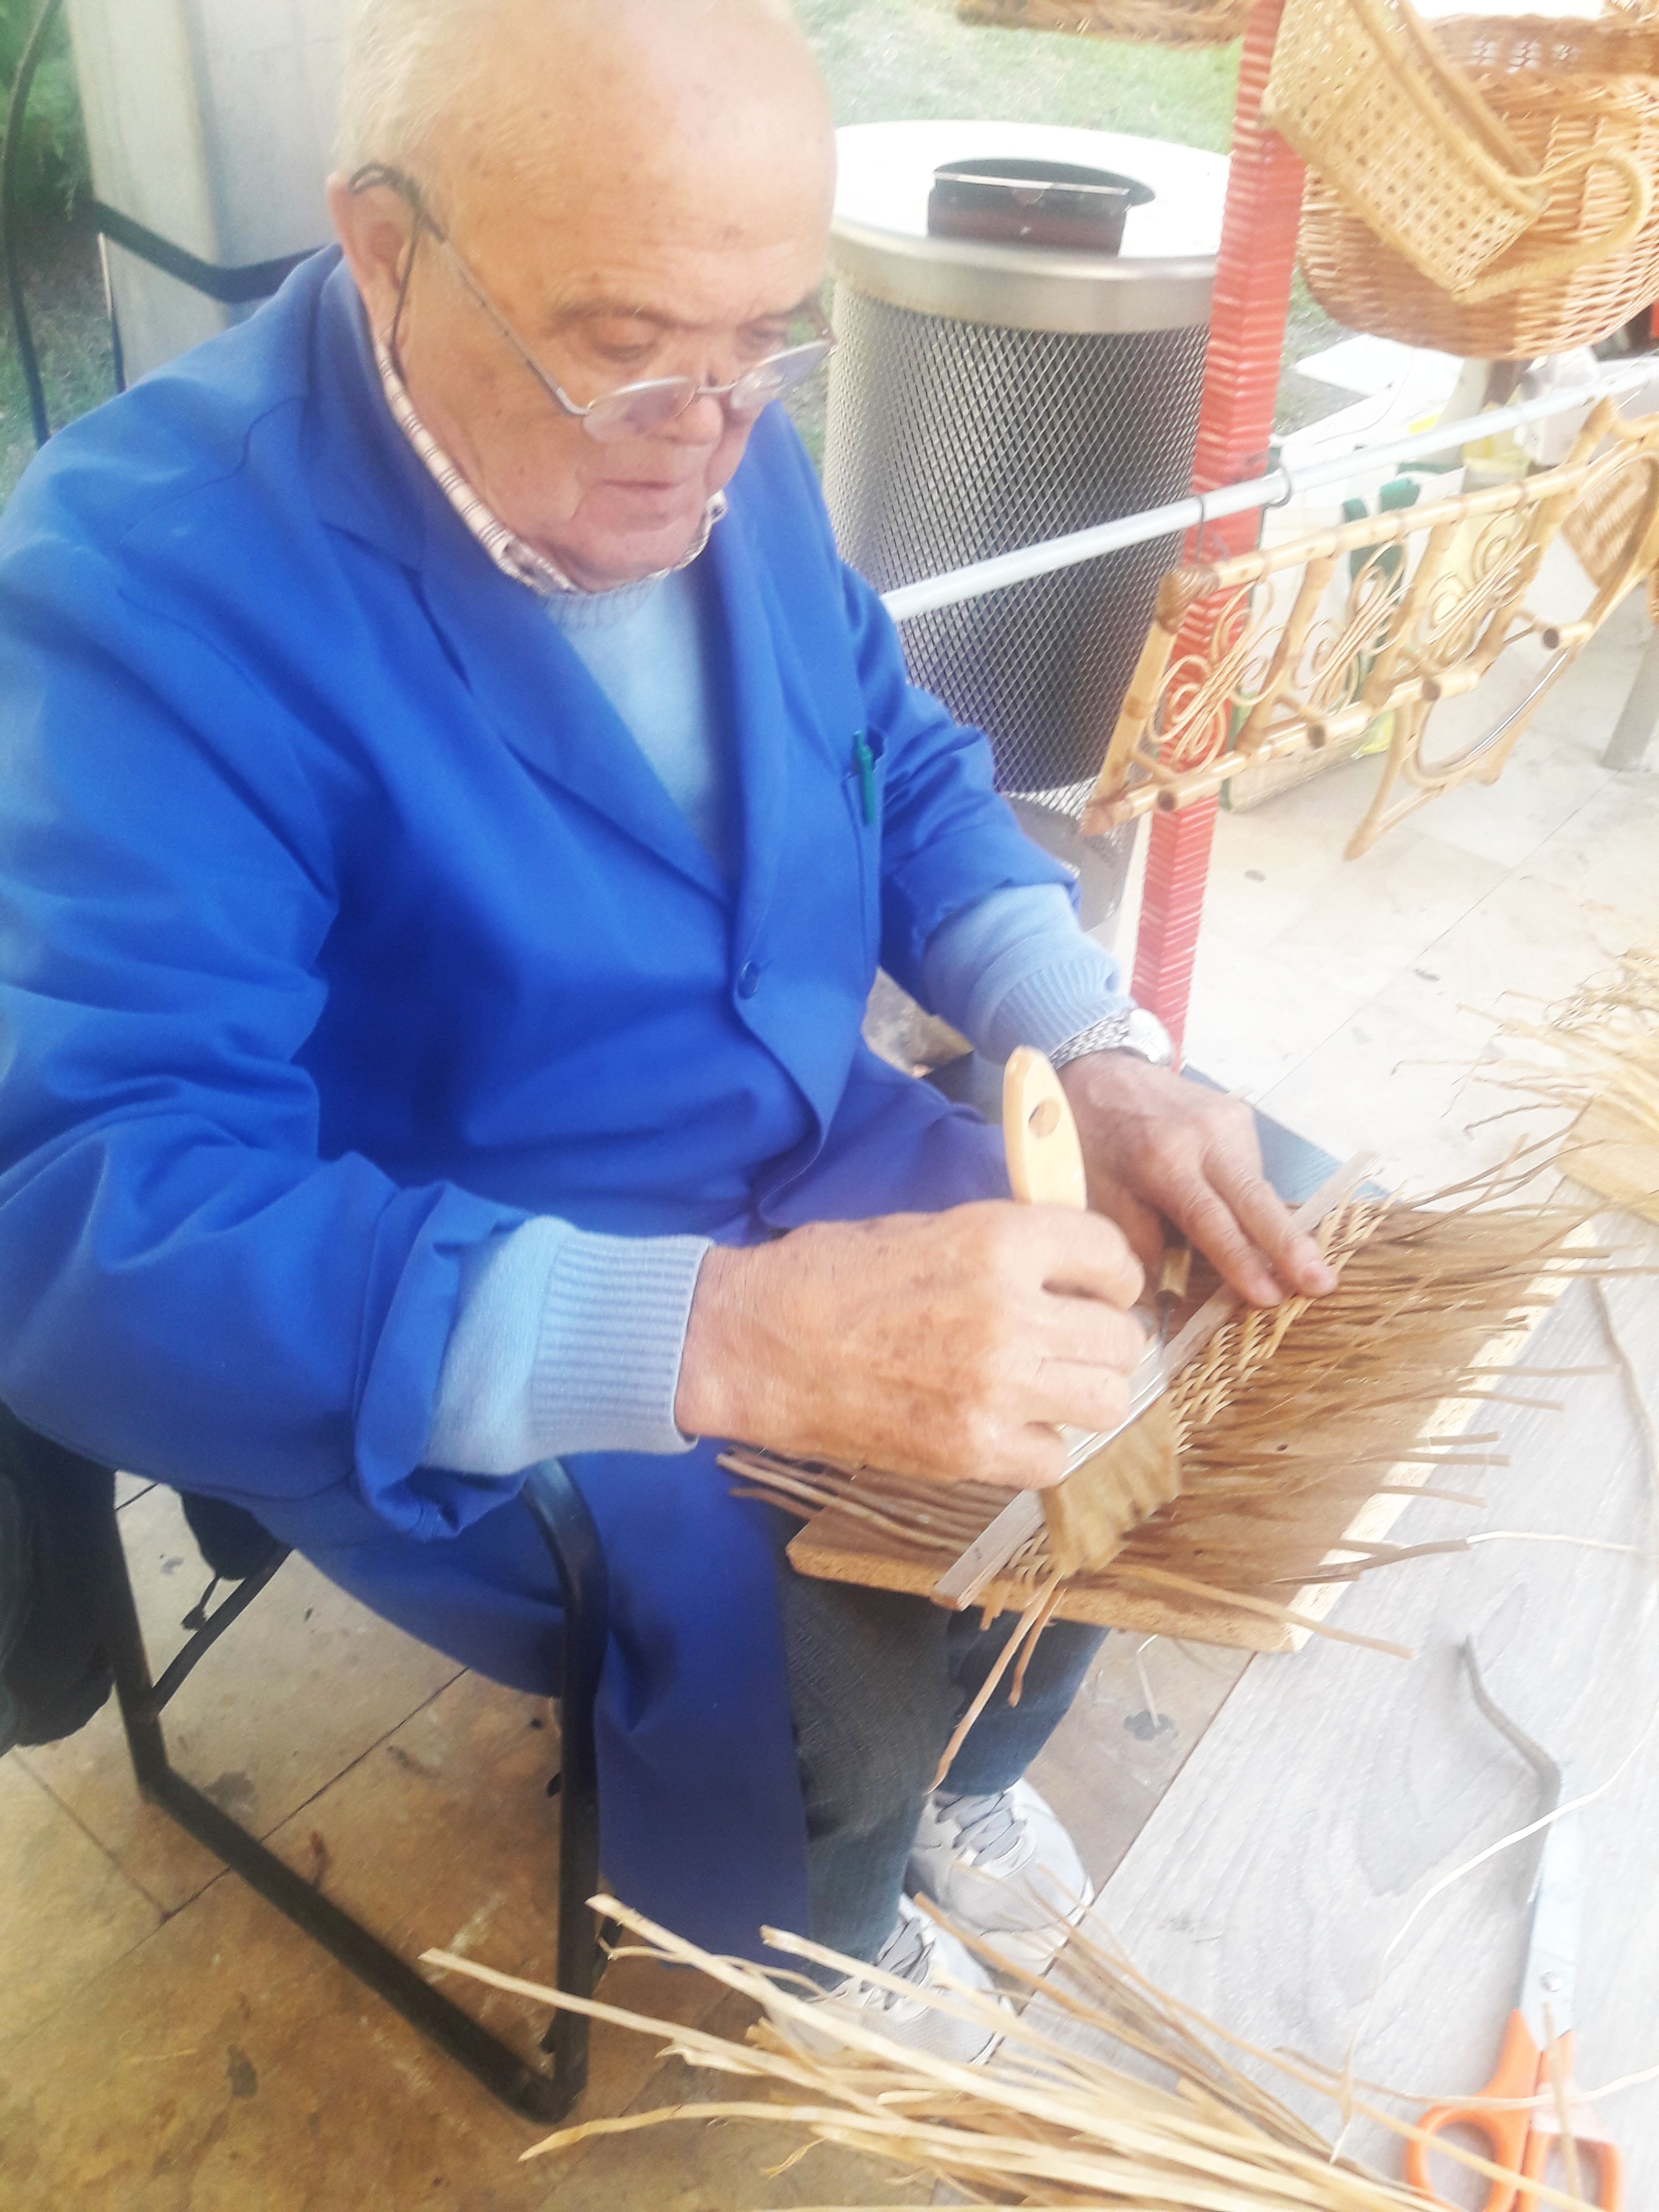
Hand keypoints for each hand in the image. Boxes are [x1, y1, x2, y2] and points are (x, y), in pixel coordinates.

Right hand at [675, 1203, 1146, 1487]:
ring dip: (1084, 1393)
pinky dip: (1041, 1445)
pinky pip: (1055, 1458)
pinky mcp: (969, 1450)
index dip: (1114, 1275)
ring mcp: (994, 1388)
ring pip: (1105, 1402)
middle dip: (1104, 1338)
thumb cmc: (829, 1274)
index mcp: (998, 1241)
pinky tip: (1010, 1425)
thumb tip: (1068, 1265)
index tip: (1102, 1288)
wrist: (754, 1342)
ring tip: (1050, 1386)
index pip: (1112, 1256)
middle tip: (1075, 1342)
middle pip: (1121, 1338)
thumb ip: (1004, 1246)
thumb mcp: (927, 1227)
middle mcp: (1009, 1313)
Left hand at [1058, 1053, 1336, 1307]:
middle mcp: (1205, 1137)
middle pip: (1255, 1200)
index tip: (1268, 1296)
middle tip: (1322, 1284)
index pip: (1210, 1220)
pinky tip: (1252, 1220)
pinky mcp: (1239, 1115)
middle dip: (1290, 1247)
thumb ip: (1140, 1240)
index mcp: (1164, 1160)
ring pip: (1259, 1188)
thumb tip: (1175, 1287)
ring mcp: (1229, 1121)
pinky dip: (1252, 1201)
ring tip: (1299, 1269)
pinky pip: (1252, 1170)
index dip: (1240, 1261)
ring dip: (1276, 1231)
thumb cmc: (1096, 1139)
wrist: (1104, 1070)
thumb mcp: (1102, 1194)